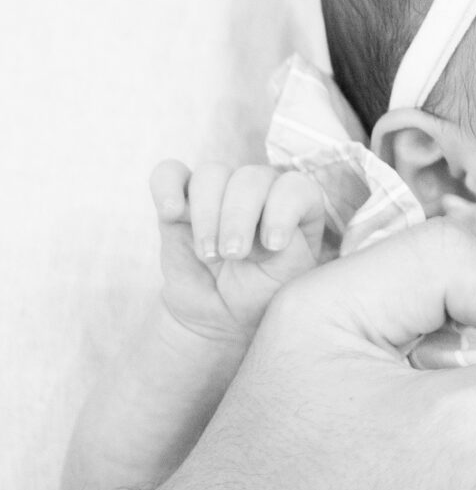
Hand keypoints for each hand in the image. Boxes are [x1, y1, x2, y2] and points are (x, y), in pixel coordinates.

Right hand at [151, 158, 327, 346]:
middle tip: (233, 255)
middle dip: (239, 216)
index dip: (284, 210)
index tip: (274, 245)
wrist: (218, 315)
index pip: (294, 186)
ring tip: (209, 255)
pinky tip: (171, 211)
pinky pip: (169, 174)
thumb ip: (290, 249)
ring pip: (212, 174)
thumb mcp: (287, 279)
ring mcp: (219, 192)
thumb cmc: (260, 293)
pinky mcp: (181, 200)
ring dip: (207, 213)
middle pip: (250, 177)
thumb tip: (266, 228)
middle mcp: (259, 190)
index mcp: (294, 204)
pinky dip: (167, 186)